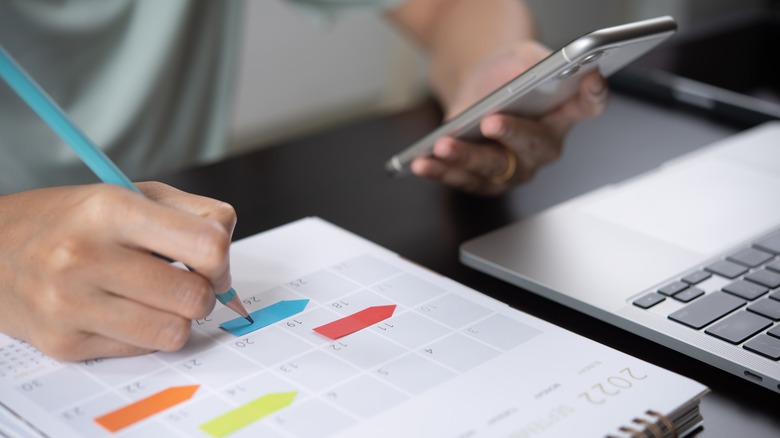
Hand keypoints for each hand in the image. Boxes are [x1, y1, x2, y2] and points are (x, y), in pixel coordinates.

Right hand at [0, 182, 235, 360]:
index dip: (221, 259)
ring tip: (156, 298)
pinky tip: (124, 311)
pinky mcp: (64, 343)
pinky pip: (143, 350)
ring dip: (177, 318)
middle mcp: (84, 256)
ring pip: (175, 332)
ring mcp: (70, 304)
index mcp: (110, 209)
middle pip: (194, 296)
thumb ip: (196, 214)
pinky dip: (146, 334)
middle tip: (184, 282)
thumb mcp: (135, 194)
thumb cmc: (77, 220)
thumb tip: (226, 260)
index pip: (207, 246)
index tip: (211, 262)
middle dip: (202, 292)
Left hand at [411, 40, 608, 195]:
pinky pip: (466, 180)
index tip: (590, 80)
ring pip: (495, 168)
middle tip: (491, 122)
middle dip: (512, 133)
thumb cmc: (506, 75)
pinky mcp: (488, 181)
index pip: (589, 104)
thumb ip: (527, 66)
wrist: (478, 90)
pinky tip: (423, 162)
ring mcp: (518, 168)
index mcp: (564, 112)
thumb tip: (519, 79)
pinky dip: (442, 171)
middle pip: (536, 144)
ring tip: (443, 145)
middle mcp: (545, 145)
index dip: (593, 94)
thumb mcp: (518, 58)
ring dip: (466, 157)